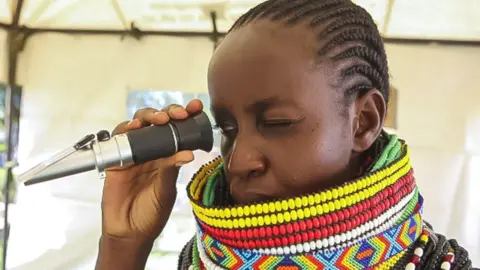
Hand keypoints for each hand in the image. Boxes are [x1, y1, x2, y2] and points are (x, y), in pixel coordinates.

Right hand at [101, 99, 202, 240]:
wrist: (129, 232)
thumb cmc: (151, 213)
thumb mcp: (166, 191)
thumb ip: (171, 170)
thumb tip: (188, 152)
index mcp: (168, 156)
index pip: (179, 131)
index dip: (187, 117)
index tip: (197, 108)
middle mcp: (152, 151)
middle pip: (159, 122)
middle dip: (170, 112)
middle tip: (180, 114)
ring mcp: (134, 153)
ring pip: (139, 124)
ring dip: (149, 116)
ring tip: (160, 119)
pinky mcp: (116, 158)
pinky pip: (119, 139)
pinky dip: (126, 130)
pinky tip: (134, 128)